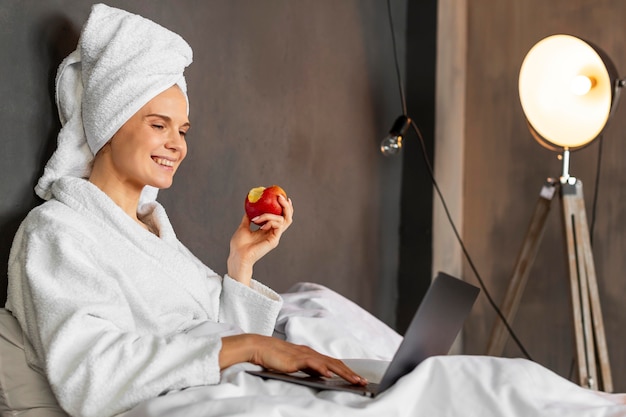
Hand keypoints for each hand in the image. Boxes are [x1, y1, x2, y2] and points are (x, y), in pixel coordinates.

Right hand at [219, 334, 366, 385]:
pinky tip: (328, 374)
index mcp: (310, 354)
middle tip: (362, 381)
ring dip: (342, 372)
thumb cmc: (273, 356)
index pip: (332, 362)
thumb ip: (307, 369)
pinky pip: (311, 363)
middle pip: (334, 362)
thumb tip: (321, 375)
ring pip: (327, 363)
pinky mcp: (295, 358)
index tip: (356, 378)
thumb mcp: (294, 365)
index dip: (346, 370)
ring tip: (353, 380)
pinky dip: (321, 368)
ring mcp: (303, 355)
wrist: (258, 347)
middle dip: (350, 372)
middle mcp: (310, 353)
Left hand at [227, 195, 292, 285]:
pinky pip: (278, 226)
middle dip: (286, 206)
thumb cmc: (239, 245)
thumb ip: (248, 218)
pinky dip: (270, 221)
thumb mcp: (243, 227)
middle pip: (287, 218)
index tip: (280, 197)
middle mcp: (273, 232)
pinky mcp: (274, 240)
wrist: (237, 255)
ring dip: (270, 215)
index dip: (283, 207)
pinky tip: (261, 225)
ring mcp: (275, 236)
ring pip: (282, 220)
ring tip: (257, 219)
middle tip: (280, 197)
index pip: (280, 217)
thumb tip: (248, 208)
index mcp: (268, 230)